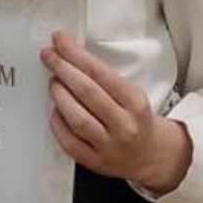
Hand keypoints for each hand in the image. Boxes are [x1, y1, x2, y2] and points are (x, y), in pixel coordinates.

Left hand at [41, 30, 191, 194]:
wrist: (153, 156)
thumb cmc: (138, 119)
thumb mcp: (132, 94)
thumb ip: (103, 77)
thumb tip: (70, 54)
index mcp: (135, 103)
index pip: (100, 73)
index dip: (76, 54)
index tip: (60, 40)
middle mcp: (124, 125)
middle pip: (87, 92)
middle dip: (63, 69)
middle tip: (49, 56)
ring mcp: (109, 146)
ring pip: (77, 118)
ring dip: (59, 96)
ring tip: (53, 82)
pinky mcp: (95, 162)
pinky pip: (70, 142)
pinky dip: (58, 124)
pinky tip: (55, 111)